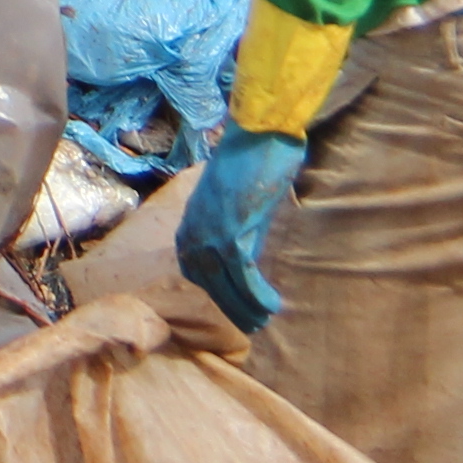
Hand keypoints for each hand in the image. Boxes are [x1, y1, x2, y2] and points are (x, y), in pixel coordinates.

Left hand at [176, 126, 313, 332]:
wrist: (258, 136)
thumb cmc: (252, 167)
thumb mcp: (241, 211)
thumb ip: (240, 237)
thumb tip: (248, 265)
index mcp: (190, 227)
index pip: (198, 276)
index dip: (219, 298)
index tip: (238, 313)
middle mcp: (192, 234)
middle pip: (209, 286)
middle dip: (232, 309)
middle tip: (254, 326)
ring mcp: (207, 233)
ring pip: (224, 285)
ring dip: (246, 307)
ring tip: (265, 320)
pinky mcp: (229, 232)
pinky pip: (241, 274)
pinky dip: (256, 294)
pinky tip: (272, 306)